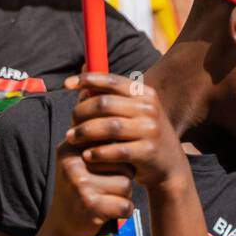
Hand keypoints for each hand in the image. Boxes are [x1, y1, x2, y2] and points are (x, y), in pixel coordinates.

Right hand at [45, 137, 134, 235]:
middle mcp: (72, 162)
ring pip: (126, 183)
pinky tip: (109, 212)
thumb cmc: (78, 189)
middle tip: (106, 187)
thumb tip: (112, 113)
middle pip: (122, 162)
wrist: (62, 227)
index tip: (114, 168)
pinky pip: (125, 205)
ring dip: (123, 195)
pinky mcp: (89, 205)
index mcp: (69, 147)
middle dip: (122, 177)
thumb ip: (93, 140)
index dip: (118, 156)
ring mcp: (79, 184)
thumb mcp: (77, 160)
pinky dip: (124, 211)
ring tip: (106, 199)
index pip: (108, 139)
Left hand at [62, 72, 187, 191]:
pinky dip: (98, 153)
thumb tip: (83, 68)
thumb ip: (110, 94)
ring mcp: (151, 130)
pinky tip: (87, 155)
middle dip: (81, 112)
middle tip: (70, 122)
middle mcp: (149, 109)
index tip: (67, 84)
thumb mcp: (133, 112)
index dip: (88, 79)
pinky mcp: (148, 152)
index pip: (112, 80)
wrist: (168, 166)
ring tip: (71, 138)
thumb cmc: (141, 135)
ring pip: (109, 126)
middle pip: (105, 103)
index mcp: (144, 94)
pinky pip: (116, 150)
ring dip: (84, 132)